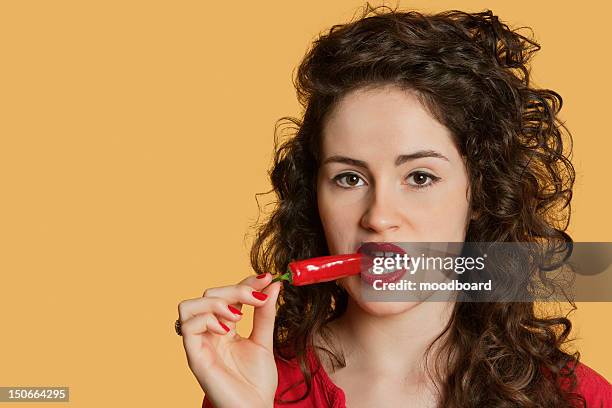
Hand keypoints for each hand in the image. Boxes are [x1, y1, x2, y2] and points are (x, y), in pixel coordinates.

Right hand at [178, 273, 280, 407]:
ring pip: (189, 305)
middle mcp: (209, 333)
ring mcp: (200, 344)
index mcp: (224, 328)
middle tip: (256, 299)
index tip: (267, 278)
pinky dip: (207, 320)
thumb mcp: (264, 341)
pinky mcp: (195, 357)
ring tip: (238, 316)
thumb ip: (265, 314)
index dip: (245, 282)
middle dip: (234, 289)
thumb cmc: (257, 382)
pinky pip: (187, 327)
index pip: (228, 294)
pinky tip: (227, 331)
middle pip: (208, 294)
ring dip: (216, 303)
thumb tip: (273, 285)